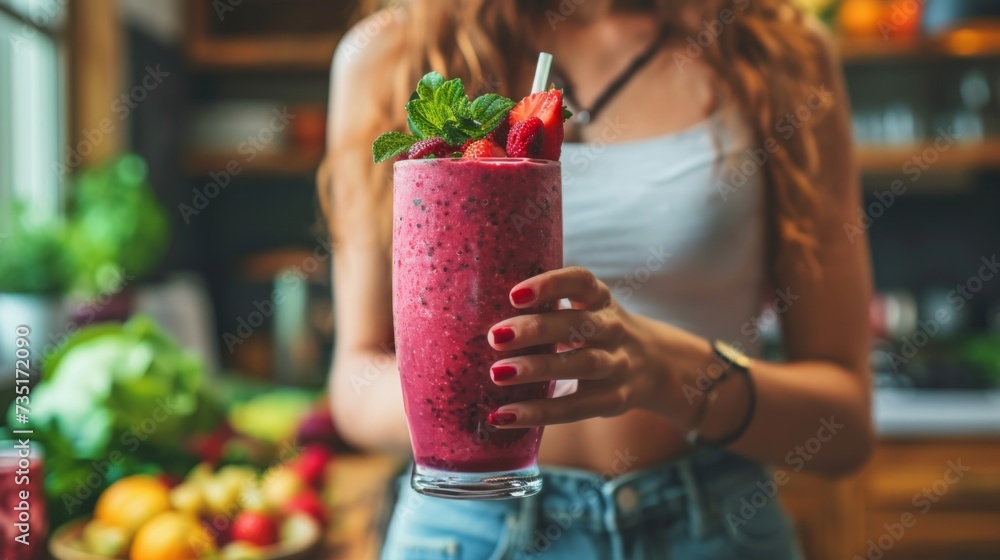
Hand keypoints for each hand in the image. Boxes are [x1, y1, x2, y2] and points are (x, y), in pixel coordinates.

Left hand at [486, 266, 671, 427]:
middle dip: (536, 330)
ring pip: (579, 365)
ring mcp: (616, 365)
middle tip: (495, 337)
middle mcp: (612, 328)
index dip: (550, 284)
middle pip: (576, 325)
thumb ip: (548, 307)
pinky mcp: (613, 400)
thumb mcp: (585, 309)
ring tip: (497, 374)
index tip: (515, 295)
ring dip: (537, 369)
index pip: (580, 282)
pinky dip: (539, 413)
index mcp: (600, 298)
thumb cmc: (595, 332)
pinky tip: (503, 415)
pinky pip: (575, 407)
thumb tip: (474, 309)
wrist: (655, 365)